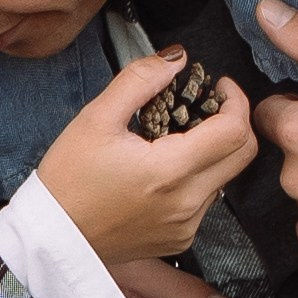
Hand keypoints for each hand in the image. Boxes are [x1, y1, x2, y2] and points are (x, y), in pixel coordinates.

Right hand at [36, 49, 258, 262]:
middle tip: (210, 103)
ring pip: (226, 177)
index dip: (235, 101)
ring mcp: (186, 225)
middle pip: (243, 155)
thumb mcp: (96, 117)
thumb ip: (139, 80)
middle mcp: (186, 203)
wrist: (54, 236)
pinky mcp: (180, 239)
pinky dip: (199, 176)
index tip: (219, 85)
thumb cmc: (68, 176)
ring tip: (182, 133)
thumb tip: (176, 58)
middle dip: (235, 121)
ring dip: (216, 149)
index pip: (234, 132)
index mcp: (169, 171)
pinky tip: (168, 166)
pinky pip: (206, 200)